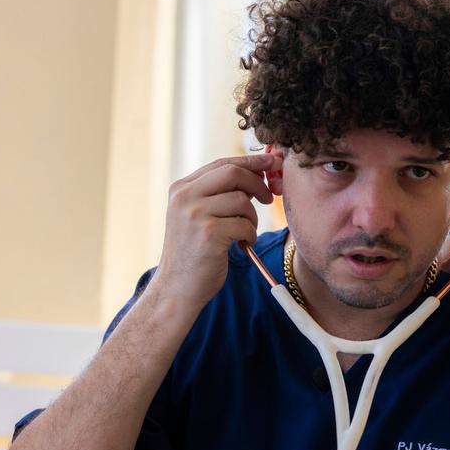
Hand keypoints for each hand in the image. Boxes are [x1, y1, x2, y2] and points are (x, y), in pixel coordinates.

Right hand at [150, 153, 280, 311]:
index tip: (272, 162)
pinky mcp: (208, 233)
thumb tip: (259, 172)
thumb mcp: (198, 215)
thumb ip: (219, 194)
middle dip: (258, 183)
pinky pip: (245, 225)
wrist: (177, 288)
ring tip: (244, 232)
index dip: (251, 161)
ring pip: (242, 201)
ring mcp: (194, 214)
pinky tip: (240, 245)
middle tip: (269, 197)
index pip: (222, 163)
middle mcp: (184, 197)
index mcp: (181, 188)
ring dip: (252, 218)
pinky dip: (250, 235)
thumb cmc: (195, 252)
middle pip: (234, 173)